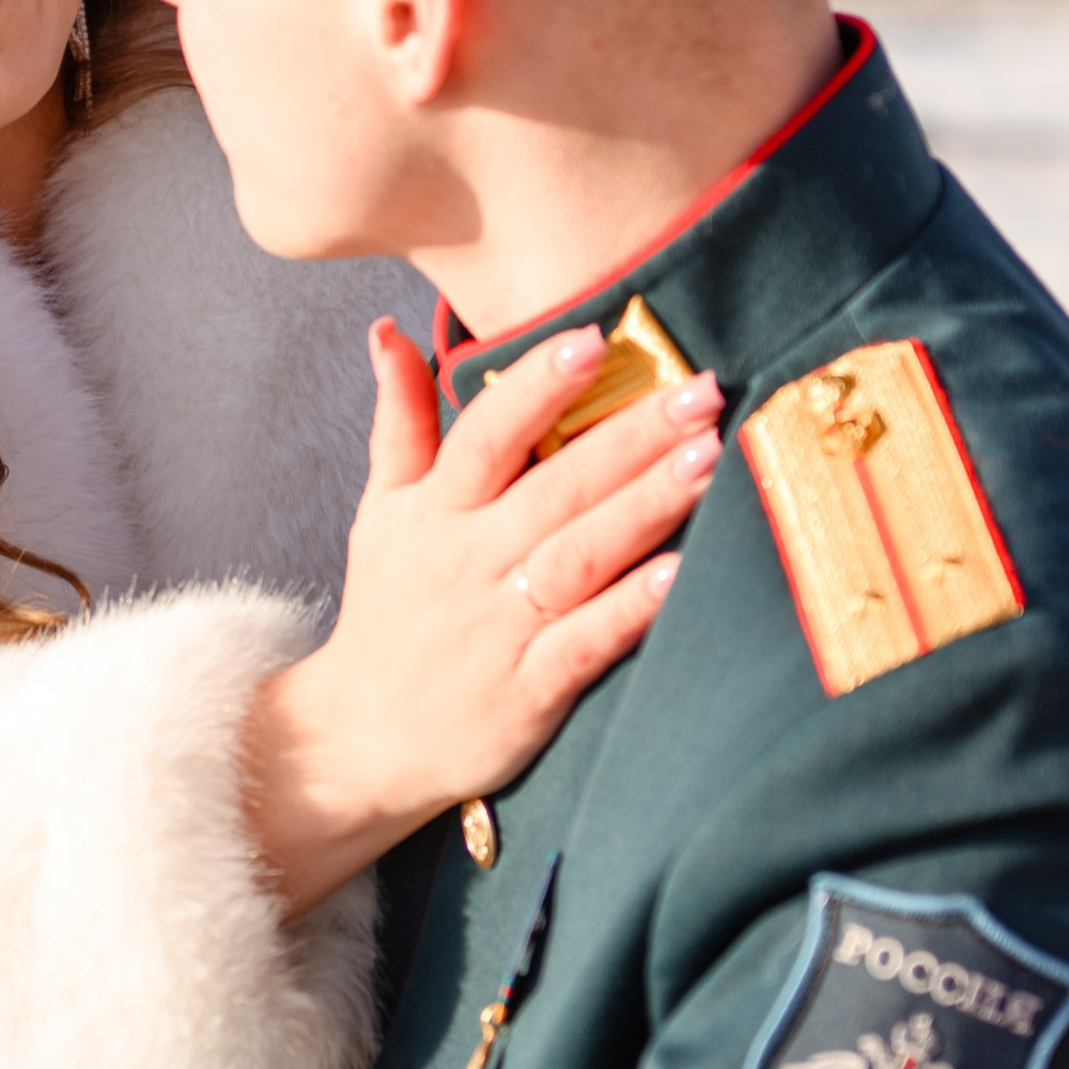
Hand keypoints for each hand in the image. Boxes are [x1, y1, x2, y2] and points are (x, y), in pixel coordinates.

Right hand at [247, 320, 721, 911]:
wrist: (361, 737)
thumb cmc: (389, 610)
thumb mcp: (383, 510)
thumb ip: (398, 419)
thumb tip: (389, 331)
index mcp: (437, 511)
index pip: (485, 434)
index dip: (536, 386)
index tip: (593, 339)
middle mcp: (470, 562)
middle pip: (555, 488)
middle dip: (630, 436)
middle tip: (699, 389)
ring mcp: (502, 628)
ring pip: (580, 556)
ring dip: (645, 506)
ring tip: (707, 456)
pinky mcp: (530, 691)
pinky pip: (587, 643)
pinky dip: (631, 609)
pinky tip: (682, 571)